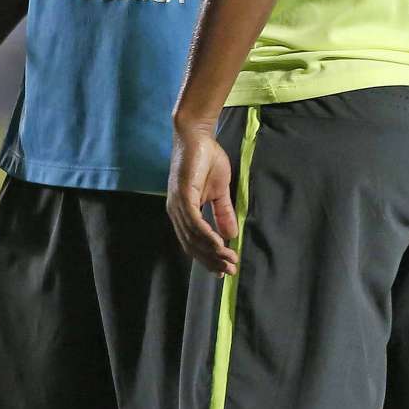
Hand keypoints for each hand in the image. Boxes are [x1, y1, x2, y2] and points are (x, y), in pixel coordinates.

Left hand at [166, 117, 239, 274]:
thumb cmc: (207, 160)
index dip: (208, 258)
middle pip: (192, 244)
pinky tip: (219, 244)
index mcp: (183, 212)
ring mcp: (178, 204)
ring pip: (193, 236)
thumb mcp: (219, 191)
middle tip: (230, 271)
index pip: (193, 242)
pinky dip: (206, 234)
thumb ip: (223, 213)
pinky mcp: (182, 194)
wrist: (198, 136)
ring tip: (229, 260)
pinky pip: (194, 220)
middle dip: (211, 260)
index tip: (224, 270)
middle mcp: (177, 212)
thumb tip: (231, 235)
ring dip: (212, 251)